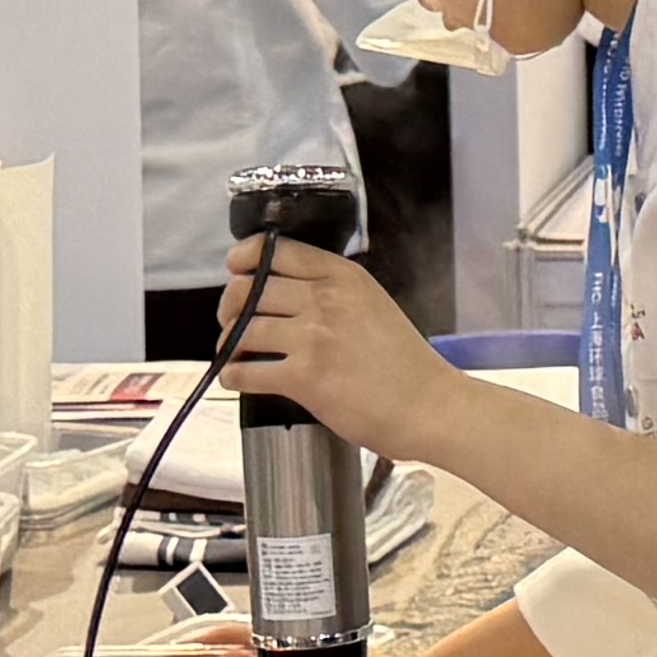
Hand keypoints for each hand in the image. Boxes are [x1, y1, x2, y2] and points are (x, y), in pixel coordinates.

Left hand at [218, 232, 459, 453]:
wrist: (427, 405)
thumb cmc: (405, 363)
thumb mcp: (373, 303)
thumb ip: (334, 290)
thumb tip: (284, 292)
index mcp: (344, 276)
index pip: (276, 250)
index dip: (245, 257)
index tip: (235, 267)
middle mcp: (326, 300)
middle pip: (249, 290)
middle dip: (230, 307)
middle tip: (232, 321)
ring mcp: (314, 338)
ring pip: (242, 330)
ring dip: (228, 343)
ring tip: (234, 353)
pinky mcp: (305, 377)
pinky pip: (247, 371)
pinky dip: (233, 375)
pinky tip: (238, 378)